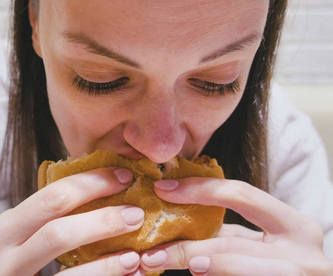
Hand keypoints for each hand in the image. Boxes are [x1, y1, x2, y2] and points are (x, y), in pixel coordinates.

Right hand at [0, 168, 143, 275]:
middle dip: (104, 219)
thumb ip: (33, 221)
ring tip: (135, 255)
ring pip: (68, 273)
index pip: (51, 198)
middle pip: (60, 232)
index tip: (122, 177)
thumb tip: (86, 196)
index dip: (92, 184)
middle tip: (136, 212)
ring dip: (108, 264)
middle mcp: (0, 259)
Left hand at [140, 177, 332, 274]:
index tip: (163, 189)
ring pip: (232, 263)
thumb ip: (229, 235)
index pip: (240, 194)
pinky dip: (213, 275)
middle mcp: (304, 252)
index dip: (199, 188)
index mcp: (296, 226)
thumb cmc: (280, 268)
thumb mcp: (260, 246)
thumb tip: (177, 223)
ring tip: (161, 261)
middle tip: (150, 251)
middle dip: (184, 247)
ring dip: (193, 262)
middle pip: (230, 242)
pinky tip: (195, 273)